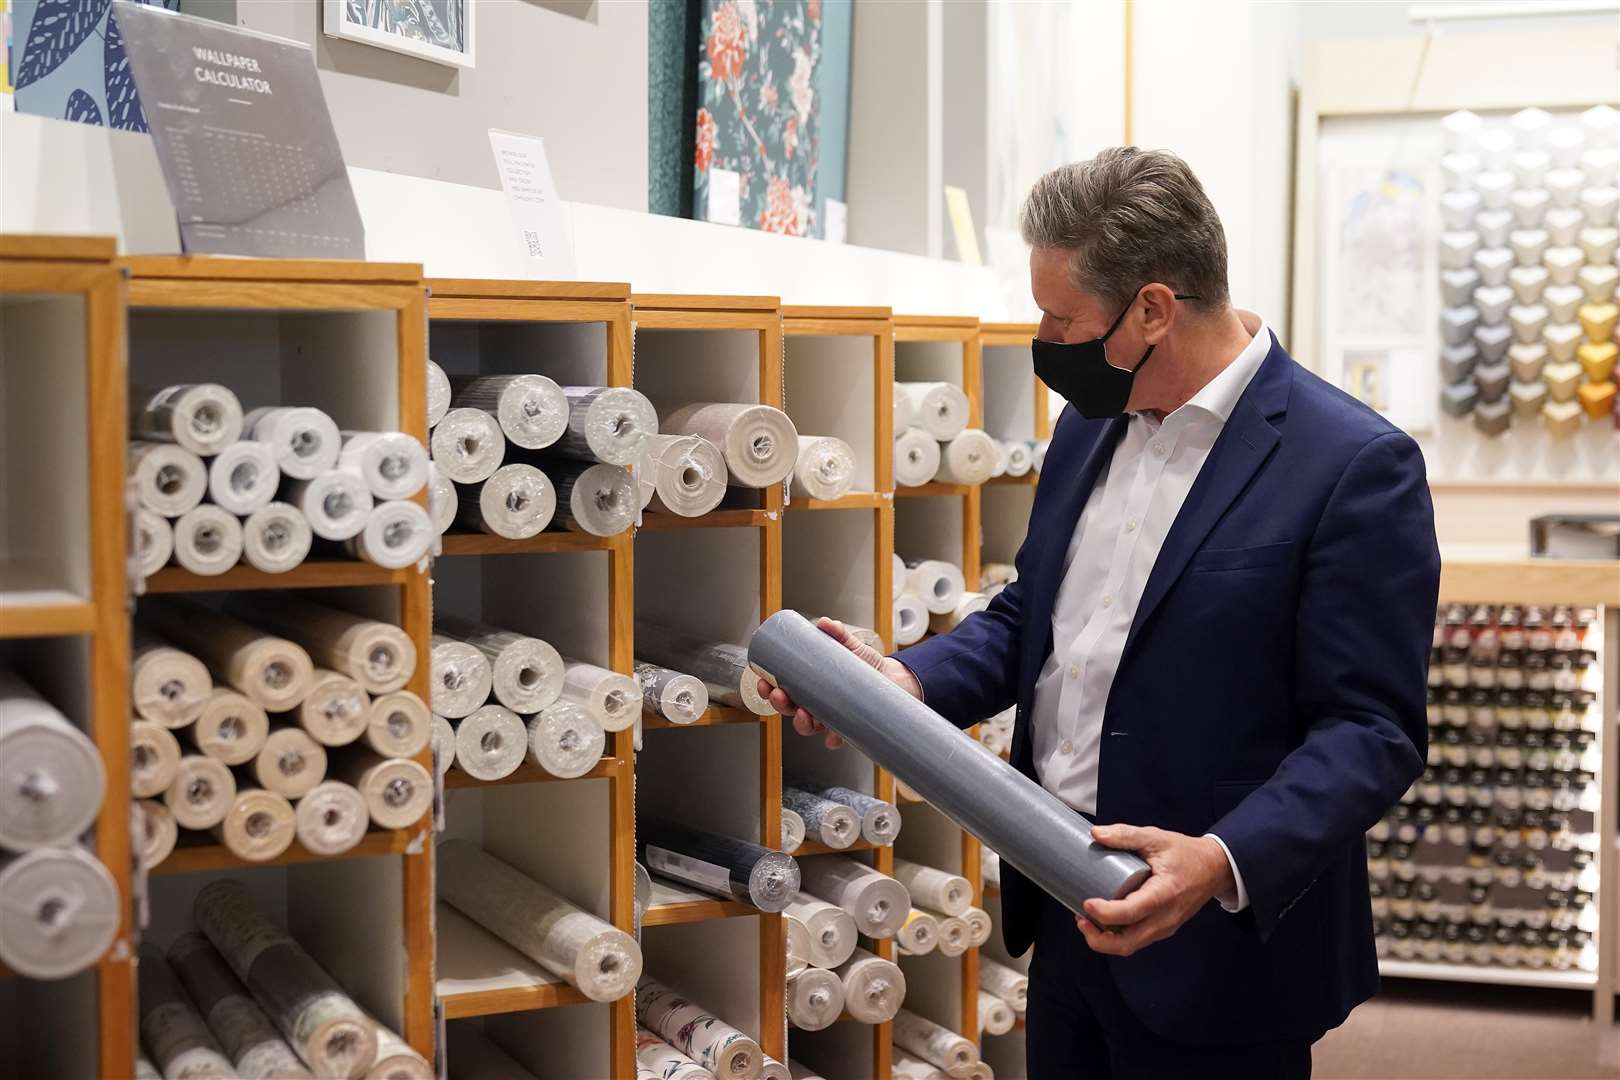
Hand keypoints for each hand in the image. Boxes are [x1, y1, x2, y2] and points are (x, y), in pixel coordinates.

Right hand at [757, 617, 921, 749]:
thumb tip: (826, 623)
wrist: (892, 679)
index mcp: (809, 685)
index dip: (768, 689)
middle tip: (780, 696)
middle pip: (790, 710)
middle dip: (780, 705)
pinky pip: (836, 738)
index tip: (764, 683)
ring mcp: (830, 717)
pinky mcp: (848, 727)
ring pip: (808, 726)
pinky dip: (833, 739)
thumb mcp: (850, 646)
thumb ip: (838, 634)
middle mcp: (816, 704)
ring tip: (804, 715)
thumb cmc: (865, 664)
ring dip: (801, 724)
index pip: (781, 689)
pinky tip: (832, 737)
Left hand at [1073, 824, 1233, 956]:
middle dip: (1098, 938)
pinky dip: (1117, 937)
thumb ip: (1126, 835)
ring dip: (1105, 940)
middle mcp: (1165, 917)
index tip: (1086, 903)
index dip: (1105, 913)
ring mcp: (1165, 927)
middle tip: (1080, 918)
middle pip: (1128, 942)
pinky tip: (1103, 922)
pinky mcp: (1163, 929)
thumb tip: (1096, 833)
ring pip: (1131, 946)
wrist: (1214, 868)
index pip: (1132, 913)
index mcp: (1164, 893)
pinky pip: (1137, 941)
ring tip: (1086, 920)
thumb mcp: (1156, 837)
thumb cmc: (1185, 853)